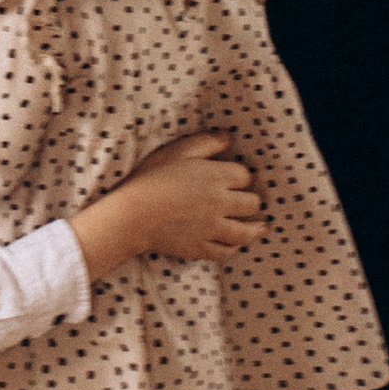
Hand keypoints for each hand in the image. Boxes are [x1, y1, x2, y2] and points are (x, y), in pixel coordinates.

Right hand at [114, 131, 261, 262]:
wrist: (130, 215)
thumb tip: (229, 138)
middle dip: (251, 201)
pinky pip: (225, 251)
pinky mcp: (201, 248)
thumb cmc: (149, 179)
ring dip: (253, 228)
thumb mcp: (176, 151)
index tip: (235, 178)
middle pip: (251, 204)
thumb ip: (206, 143)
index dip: (241, 176)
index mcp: (215, 177)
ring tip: (258, 226)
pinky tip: (234, 243)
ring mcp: (212, 229)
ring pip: (245, 232)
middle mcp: (220, 204)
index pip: (245, 176)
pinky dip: (233, 247)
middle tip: (247, 201)